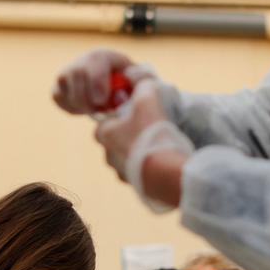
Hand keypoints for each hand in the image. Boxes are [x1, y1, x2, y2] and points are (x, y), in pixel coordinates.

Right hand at [53, 48, 143, 113]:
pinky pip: (59, 98)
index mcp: (103, 56)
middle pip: (77, 74)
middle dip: (88, 98)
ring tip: (98, 109)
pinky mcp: (58, 86)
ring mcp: (67, 72)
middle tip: (102, 111)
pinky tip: (87, 107)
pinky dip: (72, 108)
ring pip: (67, 89)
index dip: (96, 82)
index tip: (102, 100)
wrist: (113, 88)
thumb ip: (141, 81)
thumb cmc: (128, 86)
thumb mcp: (140, 81)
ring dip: (82, 105)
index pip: (95, 63)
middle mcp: (83, 60)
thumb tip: (124, 88)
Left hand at [93, 82, 190, 208]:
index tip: (134, 115)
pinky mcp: (135, 186)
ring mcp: (121, 173)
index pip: (104, 123)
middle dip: (130, 136)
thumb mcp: (148, 101)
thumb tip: (142, 83)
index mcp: (105, 134)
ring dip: (139, 154)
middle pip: (116, 141)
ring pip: (127, 159)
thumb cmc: (152, 134)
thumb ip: (143, 88)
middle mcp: (108, 155)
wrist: (165, 173)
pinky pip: (139, 173)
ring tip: (159, 148)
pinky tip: (162, 162)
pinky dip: (147, 168)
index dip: (119, 118)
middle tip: (149, 130)